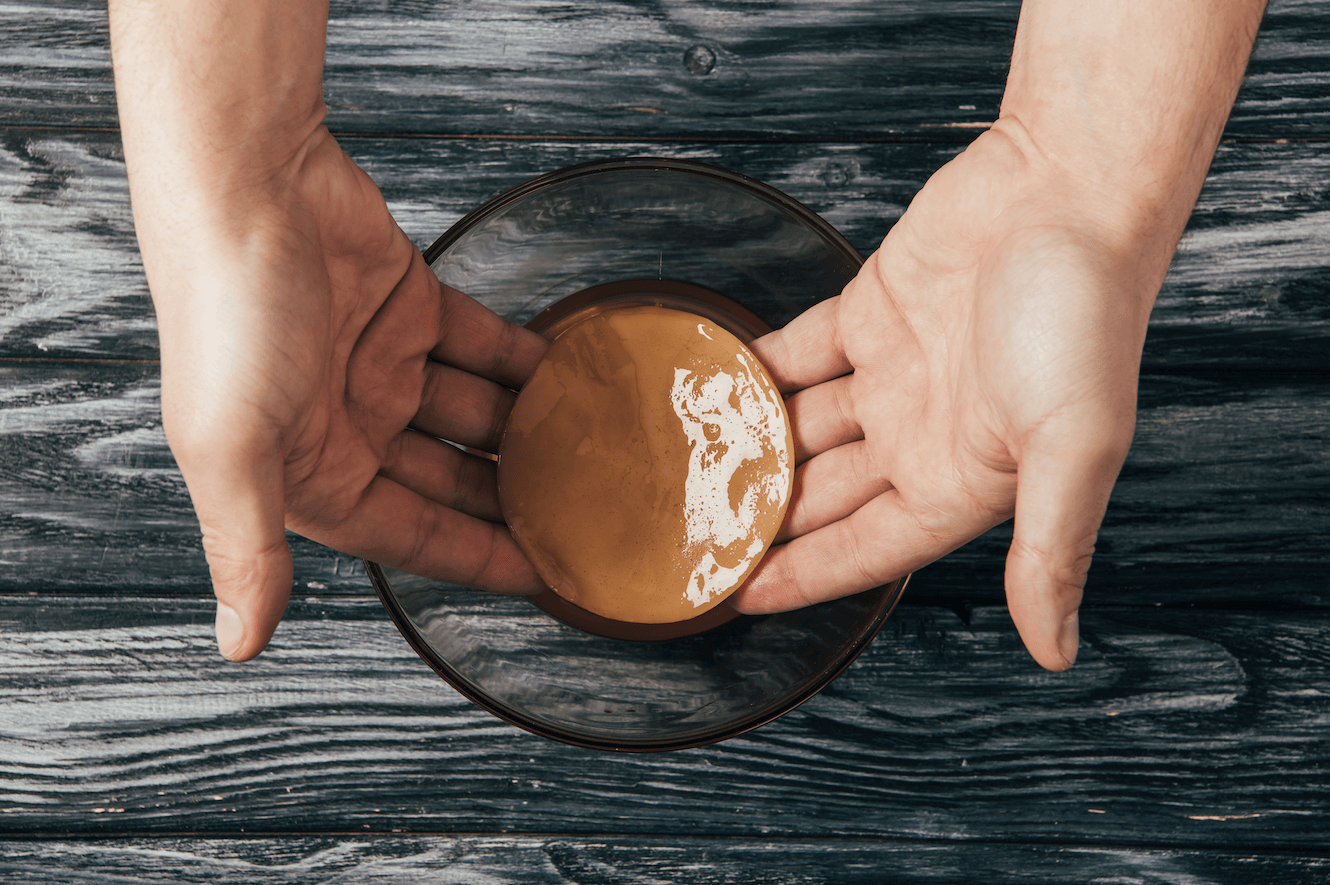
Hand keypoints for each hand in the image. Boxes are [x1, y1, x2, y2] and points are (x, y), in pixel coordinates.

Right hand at [149, 129, 545, 659]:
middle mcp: (348, 424)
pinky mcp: (410, 304)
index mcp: (310, 471)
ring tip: (596, 447)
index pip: (412, 534)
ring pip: (473, 414)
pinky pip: (481, 346)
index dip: (476, 558)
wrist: (246, 184)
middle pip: (451, 480)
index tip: (545, 577)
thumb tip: (239, 645)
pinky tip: (568, 375)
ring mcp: (382, 362)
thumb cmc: (228, 317)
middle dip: (511, 500)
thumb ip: (248, 547)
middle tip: (589, 513)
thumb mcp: (233, 447)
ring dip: (527, 431)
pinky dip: (522, 361)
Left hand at [732, 124, 1151, 669]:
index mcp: (963, 479)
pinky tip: (712, 386)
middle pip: (822, 495)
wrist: (1070, 187)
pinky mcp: (870, 312)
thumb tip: (1056, 650)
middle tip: (687, 536)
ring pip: (803, 427)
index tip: (734, 596)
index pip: (862, 548)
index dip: (800, 575)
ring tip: (681, 468)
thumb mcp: (1073, 445)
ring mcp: (892, 373)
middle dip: (762, 519)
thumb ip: (1048, 547)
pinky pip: (797, 356)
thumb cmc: (1085, 314)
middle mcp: (923, 433)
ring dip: (751, 448)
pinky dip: (757, 371)